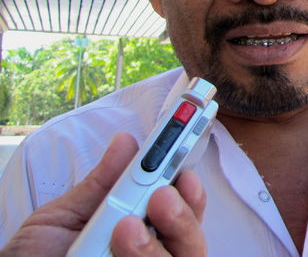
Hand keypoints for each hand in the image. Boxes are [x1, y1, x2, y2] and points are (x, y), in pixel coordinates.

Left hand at [0, 132, 206, 256]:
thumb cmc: (35, 256)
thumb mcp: (64, 216)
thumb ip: (100, 184)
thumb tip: (127, 142)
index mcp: (144, 229)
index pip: (184, 209)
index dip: (191, 191)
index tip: (184, 171)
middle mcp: (152, 255)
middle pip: (192, 241)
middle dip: (183, 215)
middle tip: (161, 196)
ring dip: (155, 246)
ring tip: (125, 227)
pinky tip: (116, 250)